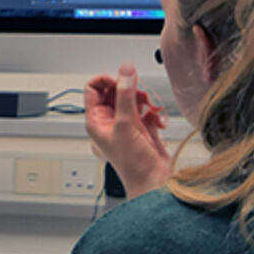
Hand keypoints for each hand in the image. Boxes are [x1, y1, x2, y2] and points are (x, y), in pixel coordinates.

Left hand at [84, 63, 171, 198]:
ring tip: (153, 110)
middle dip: (132, 90)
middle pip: (117, 90)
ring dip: (146, 101)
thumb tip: (125, 71)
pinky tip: (159, 122)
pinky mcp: (143, 128)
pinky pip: (147, 109)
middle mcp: (109, 121)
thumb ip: (125, 94)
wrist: (154, 182)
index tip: (123, 80)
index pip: (94, 88)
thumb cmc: (132, 164)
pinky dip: (155, 112)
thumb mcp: (126, 124)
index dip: (108, 80)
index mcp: (96, 120)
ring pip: (134, 98)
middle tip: (142, 97)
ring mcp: (127, 124)